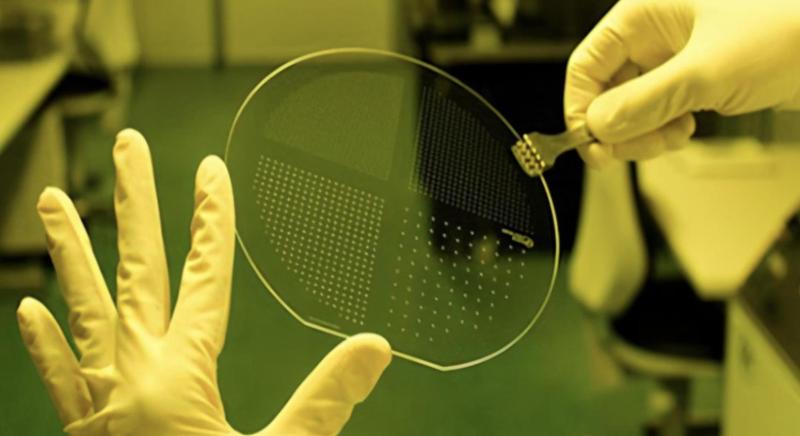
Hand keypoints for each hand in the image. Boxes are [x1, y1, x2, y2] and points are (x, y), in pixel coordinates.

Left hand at [16, 129, 391, 434]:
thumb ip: (323, 402)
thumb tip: (375, 346)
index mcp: (178, 376)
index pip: (202, 278)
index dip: (210, 221)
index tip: (209, 171)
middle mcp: (130, 375)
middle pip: (132, 270)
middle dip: (133, 202)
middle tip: (128, 143)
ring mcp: (97, 401)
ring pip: (81, 308)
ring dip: (69, 252)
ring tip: (56, 200)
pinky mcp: (81, 431)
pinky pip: (57, 374)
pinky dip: (45, 340)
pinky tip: (29, 311)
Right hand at [564, 0, 799, 166]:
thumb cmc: (789, 30)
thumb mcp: (706, 71)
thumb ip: (644, 102)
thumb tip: (598, 125)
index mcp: (646, 12)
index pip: (587, 63)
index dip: (580, 106)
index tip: (587, 142)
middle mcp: (656, 33)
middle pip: (606, 88)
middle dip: (615, 125)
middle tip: (624, 152)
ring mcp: (676, 58)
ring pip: (632, 105)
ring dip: (642, 132)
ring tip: (670, 137)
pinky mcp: (696, 78)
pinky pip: (659, 111)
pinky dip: (663, 130)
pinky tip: (685, 130)